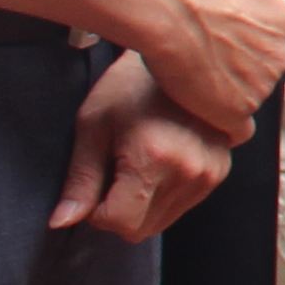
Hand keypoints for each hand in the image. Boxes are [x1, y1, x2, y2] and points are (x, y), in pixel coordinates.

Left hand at [54, 55, 233, 237]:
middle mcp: (190, 172)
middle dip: (120, 210)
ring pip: (162, 222)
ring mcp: (211, 173)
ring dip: (143, 203)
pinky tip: (160, 158)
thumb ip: (80, 179)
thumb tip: (62, 221)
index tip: (96, 184)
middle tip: (115, 169)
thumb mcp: (93, 126)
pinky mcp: (222, 171)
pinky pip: (182, 206)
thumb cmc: (130, 85)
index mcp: (154, 159)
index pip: (120, 224)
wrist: (181, 55)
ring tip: (139, 159)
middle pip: (142, 229)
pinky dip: (164, 193)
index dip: (98, 212)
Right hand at [135, 0, 284, 145]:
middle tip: (208, 64)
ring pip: (249, 97)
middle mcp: (280, 55)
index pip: (275, 40)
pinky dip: (222, 125)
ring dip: (227, 94)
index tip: (228, 45)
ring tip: (195, 82)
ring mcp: (261, 85)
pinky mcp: (238, 110)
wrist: (169, 8)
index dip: (249, 44)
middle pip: (265, 70)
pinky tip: (206, 117)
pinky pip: (237, 129)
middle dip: (242, 69)